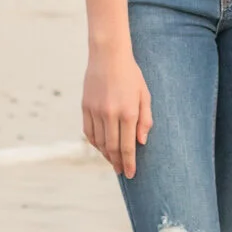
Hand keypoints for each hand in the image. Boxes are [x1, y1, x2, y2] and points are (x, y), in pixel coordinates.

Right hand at [83, 48, 152, 178]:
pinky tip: (101, 148)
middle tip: (122, 172)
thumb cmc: (131, 75)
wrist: (108, 57)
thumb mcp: (145, 94)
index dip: (129, 162)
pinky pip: (89, 132)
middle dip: (118, 162)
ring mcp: (95, 111)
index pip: (127, 145)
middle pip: (112, 147)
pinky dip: (95, 143)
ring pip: (99, 142)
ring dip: (106, 155)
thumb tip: (141, 142)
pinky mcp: (85, 108)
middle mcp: (110, 114)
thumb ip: (145, 119)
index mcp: (128, 112)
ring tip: (113, 161)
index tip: (131, 174)